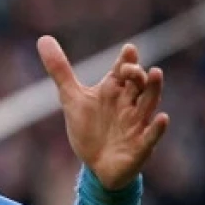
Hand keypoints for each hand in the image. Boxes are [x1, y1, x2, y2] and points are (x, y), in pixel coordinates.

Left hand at [38, 35, 168, 190]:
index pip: (123, 70)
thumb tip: (43, 39)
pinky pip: (152, 135)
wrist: (96, 165)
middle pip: (138, 84)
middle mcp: (129, 103)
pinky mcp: (141, 145)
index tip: (128, 50)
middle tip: (131, 69)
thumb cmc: (89, 129)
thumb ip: (60, 70)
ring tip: (156, 74)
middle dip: (137, 75)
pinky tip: (162, 118)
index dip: (126, 60)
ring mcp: (137, 124)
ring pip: (149, 103)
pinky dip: (157, 128)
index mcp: (114, 90)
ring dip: (154, 90)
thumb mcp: (71, 98)